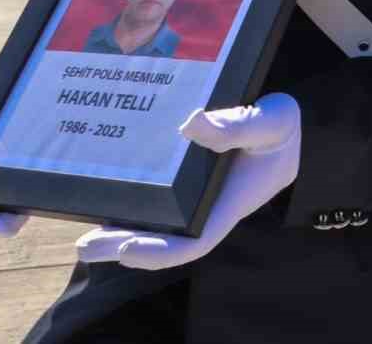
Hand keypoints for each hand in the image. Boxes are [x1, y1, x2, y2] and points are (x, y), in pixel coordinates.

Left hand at [77, 93, 300, 269]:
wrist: (286, 125)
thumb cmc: (281, 125)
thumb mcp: (271, 120)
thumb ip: (238, 126)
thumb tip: (191, 124)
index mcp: (231, 202)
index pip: (196, 240)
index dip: (161, 251)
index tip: (127, 249)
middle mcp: (211, 208)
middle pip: (166, 241)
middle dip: (125, 246)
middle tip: (85, 247)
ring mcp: (198, 200)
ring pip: (158, 227)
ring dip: (122, 234)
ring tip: (86, 239)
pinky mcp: (190, 187)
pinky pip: (158, 207)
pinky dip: (132, 210)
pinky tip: (105, 205)